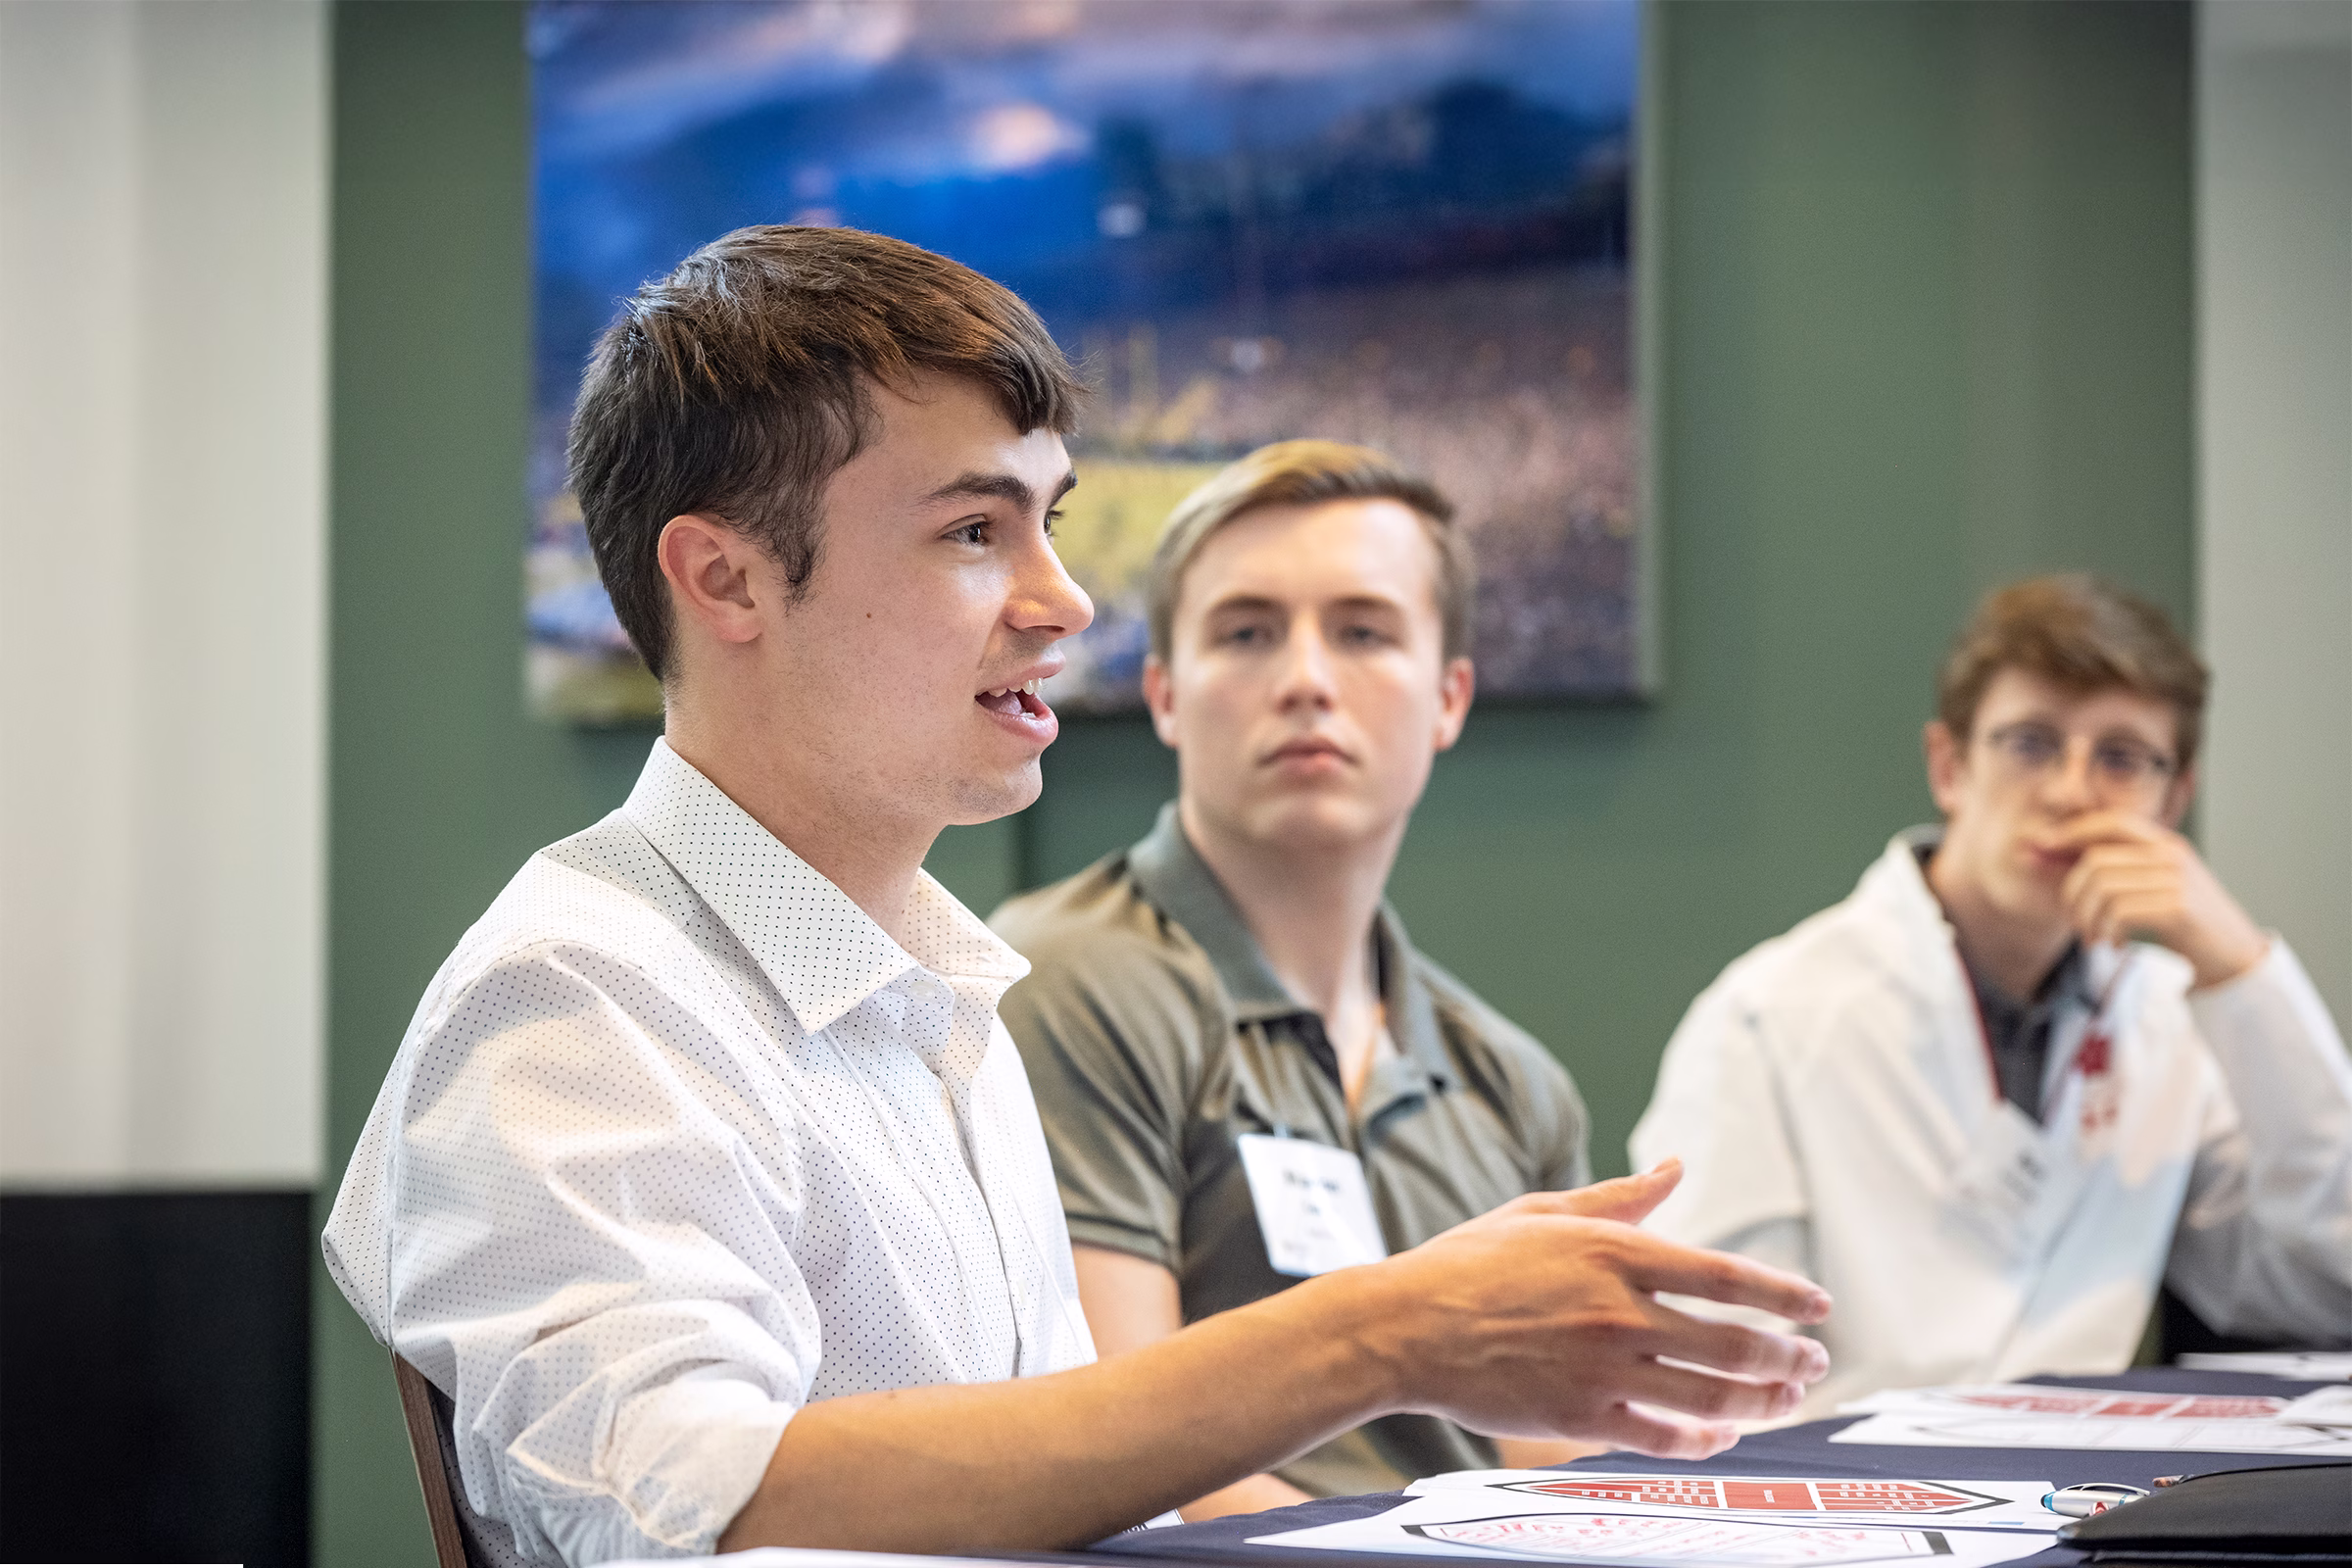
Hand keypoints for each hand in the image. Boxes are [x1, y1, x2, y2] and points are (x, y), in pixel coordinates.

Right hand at [1357, 1160, 1831, 1460]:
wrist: (1405, 1326)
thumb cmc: (1470, 1262)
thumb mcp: (1544, 1212)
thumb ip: (1621, 1198)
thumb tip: (1677, 1167)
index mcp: (1615, 1254)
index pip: (1726, 1277)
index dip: (1785, 1294)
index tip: (1818, 1307)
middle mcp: (1619, 1313)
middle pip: (1734, 1344)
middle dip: (1789, 1356)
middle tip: (1813, 1361)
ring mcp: (1603, 1369)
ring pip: (1712, 1396)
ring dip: (1765, 1400)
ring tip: (1788, 1399)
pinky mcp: (1581, 1417)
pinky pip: (1665, 1436)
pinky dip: (1706, 1438)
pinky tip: (1724, 1432)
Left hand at [2045, 813, 2267, 987]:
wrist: (2233, 957)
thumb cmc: (2183, 923)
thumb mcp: (2152, 887)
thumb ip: (2114, 869)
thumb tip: (2047, 852)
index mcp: (2166, 844)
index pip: (2112, 822)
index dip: (2072, 831)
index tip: (2042, 846)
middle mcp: (2172, 855)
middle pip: (2096, 861)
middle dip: (2072, 895)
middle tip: (2077, 923)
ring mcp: (2177, 880)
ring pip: (2102, 888)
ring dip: (2087, 920)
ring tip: (2094, 938)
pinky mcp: (2178, 907)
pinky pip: (2118, 912)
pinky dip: (2107, 933)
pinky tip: (2114, 945)